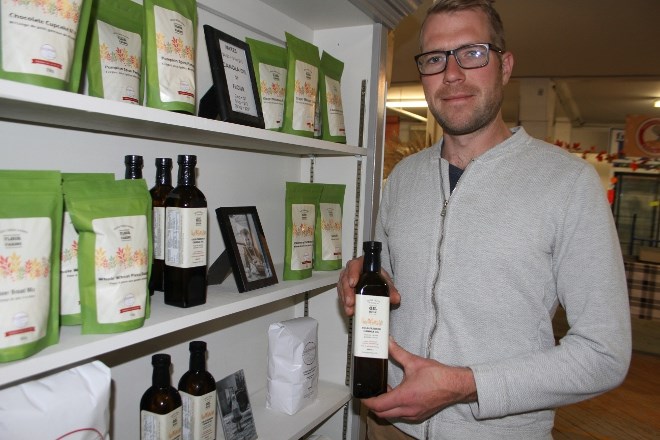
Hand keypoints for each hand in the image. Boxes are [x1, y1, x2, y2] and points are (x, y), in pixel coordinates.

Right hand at [337, 256, 399, 315]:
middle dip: (347, 292)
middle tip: (351, 302)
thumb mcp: (385, 282)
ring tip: (350, 310)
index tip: (353, 283)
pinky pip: (342, 296)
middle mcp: (351, 271)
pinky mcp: (344, 289)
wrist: (376, 282)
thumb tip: (396, 298)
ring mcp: (346, 280)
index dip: (352, 274)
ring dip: (345, 300)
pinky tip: (350, 311)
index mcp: (361, 264)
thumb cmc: (378, 278)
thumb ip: (391, 289)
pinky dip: (345, 304)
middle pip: (345, 279)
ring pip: (342, 288)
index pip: (354, 266)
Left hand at [362, 338, 476, 420]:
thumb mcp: (414, 362)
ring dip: (384, 406)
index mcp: (404, 397)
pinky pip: (401, 415)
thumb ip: (397, 352)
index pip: (378, 405)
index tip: (362, 395)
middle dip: (373, 405)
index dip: (367, 400)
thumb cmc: (438, 376)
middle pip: (381, 414)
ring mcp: (414, 414)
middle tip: (371, 392)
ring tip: (385, 391)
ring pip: (391, 416)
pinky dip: (394, 408)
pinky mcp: (419, 415)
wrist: (456, 385)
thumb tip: (388, 342)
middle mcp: (408, 409)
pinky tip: (397, 394)